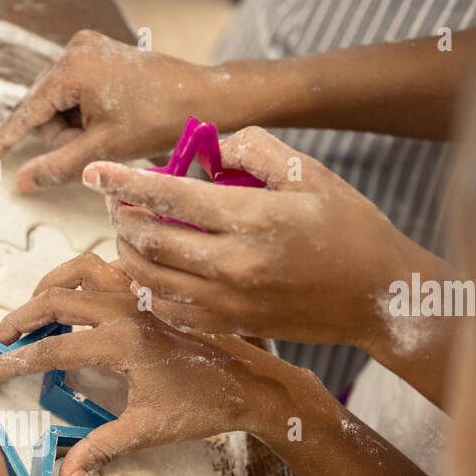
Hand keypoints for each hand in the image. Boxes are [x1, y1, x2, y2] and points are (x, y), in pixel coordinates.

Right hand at [0, 30, 264, 192]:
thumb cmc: (156, 120)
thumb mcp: (101, 151)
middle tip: (93, 145)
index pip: (28, 112)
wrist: (200, 97)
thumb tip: (21, 181)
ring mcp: (87, 47)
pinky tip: (107, 118)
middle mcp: (75, 49)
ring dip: (74, 125)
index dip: (7, 139)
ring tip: (106, 131)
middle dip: (61, 133)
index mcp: (72, 69)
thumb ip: (56, 166)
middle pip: (43, 107)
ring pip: (58, 101)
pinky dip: (83, 112)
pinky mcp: (98, 52)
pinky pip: (74, 90)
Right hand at [0, 254, 302, 475]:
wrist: (250, 383)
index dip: (13, 362)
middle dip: (20, 319)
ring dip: (49, 286)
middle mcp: (128, 308)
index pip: (51, 349)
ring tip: (33, 311)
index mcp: (123, 342)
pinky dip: (84, 276)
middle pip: (55, 299)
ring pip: (81, 270)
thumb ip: (100, 449)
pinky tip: (77, 299)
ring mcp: (141, 293)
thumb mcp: (148, 430)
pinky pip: (109, 267)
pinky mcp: (152, 289)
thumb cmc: (202, 405)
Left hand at [85, 127, 448, 355]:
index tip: (95, 173)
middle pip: (151, 242)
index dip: (125, 183)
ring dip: (130, 254)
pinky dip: (150, 291)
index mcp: (253, 219)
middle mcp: (234, 265)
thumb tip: (211, 149)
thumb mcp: (311, 174)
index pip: (171, 196)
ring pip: (152, 280)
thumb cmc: (351, 228)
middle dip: (122, 218)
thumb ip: (256, 151)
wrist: (380, 296)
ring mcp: (229, 302)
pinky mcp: (232, 326)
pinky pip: (172, 312)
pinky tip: (149, 273)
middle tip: (114, 202)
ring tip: (129, 232)